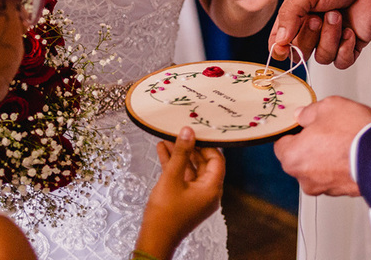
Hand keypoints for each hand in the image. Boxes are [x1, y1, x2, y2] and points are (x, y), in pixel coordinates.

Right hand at [136, 127, 224, 259]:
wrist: (154, 240)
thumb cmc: (165, 213)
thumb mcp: (172, 177)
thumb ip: (181, 153)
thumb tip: (188, 132)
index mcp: (212, 189)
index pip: (217, 159)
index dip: (207, 144)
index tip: (196, 131)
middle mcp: (208, 193)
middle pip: (203, 163)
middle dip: (190, 147)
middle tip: (179, 132)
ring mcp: (197, 197)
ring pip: (191, 169)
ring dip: (179, 155)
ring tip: (166, 138)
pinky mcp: (186, 199)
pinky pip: (183, 178)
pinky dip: (174, 166)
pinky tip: (162, 151)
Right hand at [268, 0, 370, 68]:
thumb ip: (289, 14)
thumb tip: (279, 41)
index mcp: (297, 13)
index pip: (279, 40)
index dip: (279, 48)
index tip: (283, 48)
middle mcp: (313, 27)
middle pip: (300, 52)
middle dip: (309, 37)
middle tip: (318, 17)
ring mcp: (332, 37)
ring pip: (322, 57)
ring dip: (330, 38)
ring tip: (338, 16)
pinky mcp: (352, 44)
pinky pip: (341, 62)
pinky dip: (345, 49)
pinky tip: (350, 31)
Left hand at [275, 97, 370, 195]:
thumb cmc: (353, 133)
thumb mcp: (327, 107)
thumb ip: (309, 112)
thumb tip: (302, 115)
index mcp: (293, 157)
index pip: (281, 145)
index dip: (293, 132)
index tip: (302, 125)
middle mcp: (305, 178)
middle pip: (300, 158)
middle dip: (310, 145)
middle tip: (326, 130)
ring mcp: (325, 188)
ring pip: (319, 169)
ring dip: (326, 157)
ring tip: (344, 140)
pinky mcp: (343, 192)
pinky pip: (336, 176)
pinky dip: (340, 166)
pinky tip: (352, 152)